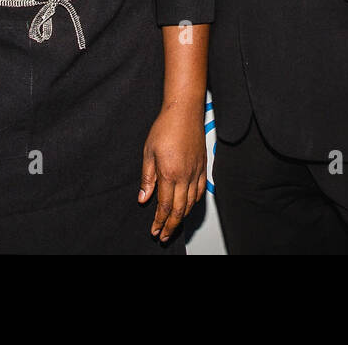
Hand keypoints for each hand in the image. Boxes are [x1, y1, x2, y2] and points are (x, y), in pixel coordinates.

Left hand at [139, 104, 206, 241]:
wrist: (184, 111)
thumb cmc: (166, 127)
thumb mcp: (148, 152)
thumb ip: (147, 178)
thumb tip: (143, 198)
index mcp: (170, 173)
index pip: (165, 205)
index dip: (159, 221)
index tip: (155, 230)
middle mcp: (186, 175)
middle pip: (180, 209)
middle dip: (171, 226)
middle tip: (164, 235)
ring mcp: (196, 171)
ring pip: (192, 203)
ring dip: (183, 217)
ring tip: (174, 225)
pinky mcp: (203, 166)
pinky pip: (200, 191)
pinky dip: (194, 203)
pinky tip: (189, 206)